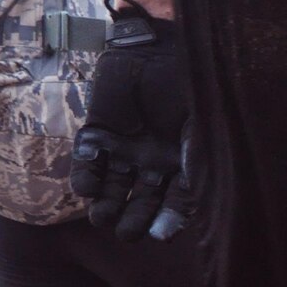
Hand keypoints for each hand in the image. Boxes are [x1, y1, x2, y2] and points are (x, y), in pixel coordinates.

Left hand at [70, 0, 192, 241]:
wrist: (162, 50)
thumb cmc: (192, 92)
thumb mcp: (202, 135)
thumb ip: (197, 170)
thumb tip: (197, 211)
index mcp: (184, 168)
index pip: (176, 204)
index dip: (168, 221)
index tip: (160, 235)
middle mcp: (154, 164)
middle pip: (141, 202)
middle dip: (133, 220)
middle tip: (125, 233)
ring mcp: (125, 149)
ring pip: (112, 188)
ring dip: (105, 206)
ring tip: (101, 218)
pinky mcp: (98, 133)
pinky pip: (87, 162)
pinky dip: (85, 177)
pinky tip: (86, 189)